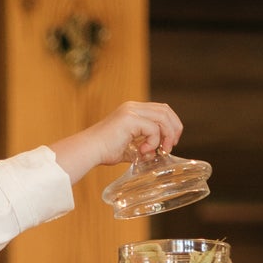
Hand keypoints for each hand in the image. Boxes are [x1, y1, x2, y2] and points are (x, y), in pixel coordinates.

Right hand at [50, 100, 183, 186]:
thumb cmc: (102, 151)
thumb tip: (153, 154)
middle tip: (171, 146)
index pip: (161, 110)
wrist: (88, 151)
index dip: (171, 124)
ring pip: (162, 118)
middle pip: (165, 110)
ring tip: (161, 150)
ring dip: (166, 136)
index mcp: (132, 111)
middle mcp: (133, 107)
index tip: (171, 142)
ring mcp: (131, 111)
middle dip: (174, 128)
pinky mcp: (130, 119)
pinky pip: (152, 128)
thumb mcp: (127, 148)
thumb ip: (141, 148)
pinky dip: (153, 142)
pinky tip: (143, 151)